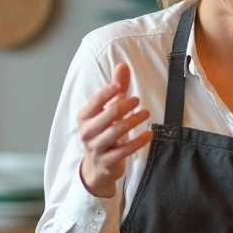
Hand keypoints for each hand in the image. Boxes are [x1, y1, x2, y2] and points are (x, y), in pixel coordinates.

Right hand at [77, 62, 152, 197]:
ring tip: (146, 113)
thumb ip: (116, 89)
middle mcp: (87, 132)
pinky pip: (124, 150)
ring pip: (116, 132)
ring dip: (133, 121)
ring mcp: (96, 148)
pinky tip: (149, 134)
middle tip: (137, 100)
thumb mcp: (108, 110)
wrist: (98, 167)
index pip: (95, 101)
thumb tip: (122, 65)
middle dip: (124, 106)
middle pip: (108, 115)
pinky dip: (138, 141)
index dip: (108, 92)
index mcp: (84, 117)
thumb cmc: (104, 132)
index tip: (120, 86)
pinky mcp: (107, 161)